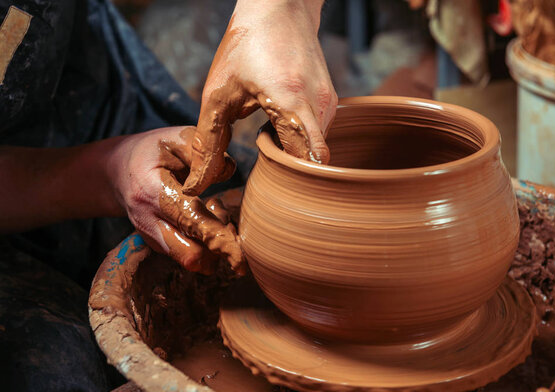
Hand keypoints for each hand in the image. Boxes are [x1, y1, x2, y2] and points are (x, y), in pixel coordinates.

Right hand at [108, 126, 245, 274]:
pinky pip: (188, 257)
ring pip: (192, 261)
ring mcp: (152, 238)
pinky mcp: (159, 246)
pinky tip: (204, 219)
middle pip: (191, 256)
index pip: (190, 222)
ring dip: (213, 246)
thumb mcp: (176, 138)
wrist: (119, 170)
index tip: (240, 254)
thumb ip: (205, 155)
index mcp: (153, 191)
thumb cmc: (153, 152)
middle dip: (220, 246)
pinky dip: (205, 245)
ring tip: (212, 213)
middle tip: (226, 217)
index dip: (219, 239)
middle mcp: (149, 222)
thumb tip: (228, 172)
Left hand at [182, 0, 337, 195]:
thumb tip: (198, 184)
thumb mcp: (218, 94)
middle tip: (264, 171)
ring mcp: (331, 103)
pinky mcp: (332, 100)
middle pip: (313, 163)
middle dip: (291, 175)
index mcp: (292, 103)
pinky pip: (320, 135)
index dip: (289, 183)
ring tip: (268, 140)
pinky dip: (301, 140)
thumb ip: (209, 143)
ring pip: (317, 150)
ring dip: (295, 155)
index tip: (267, 186)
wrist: (279, 7)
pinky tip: (280, 124)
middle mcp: (319, 105)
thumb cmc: (246, 45)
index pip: (306, 163)